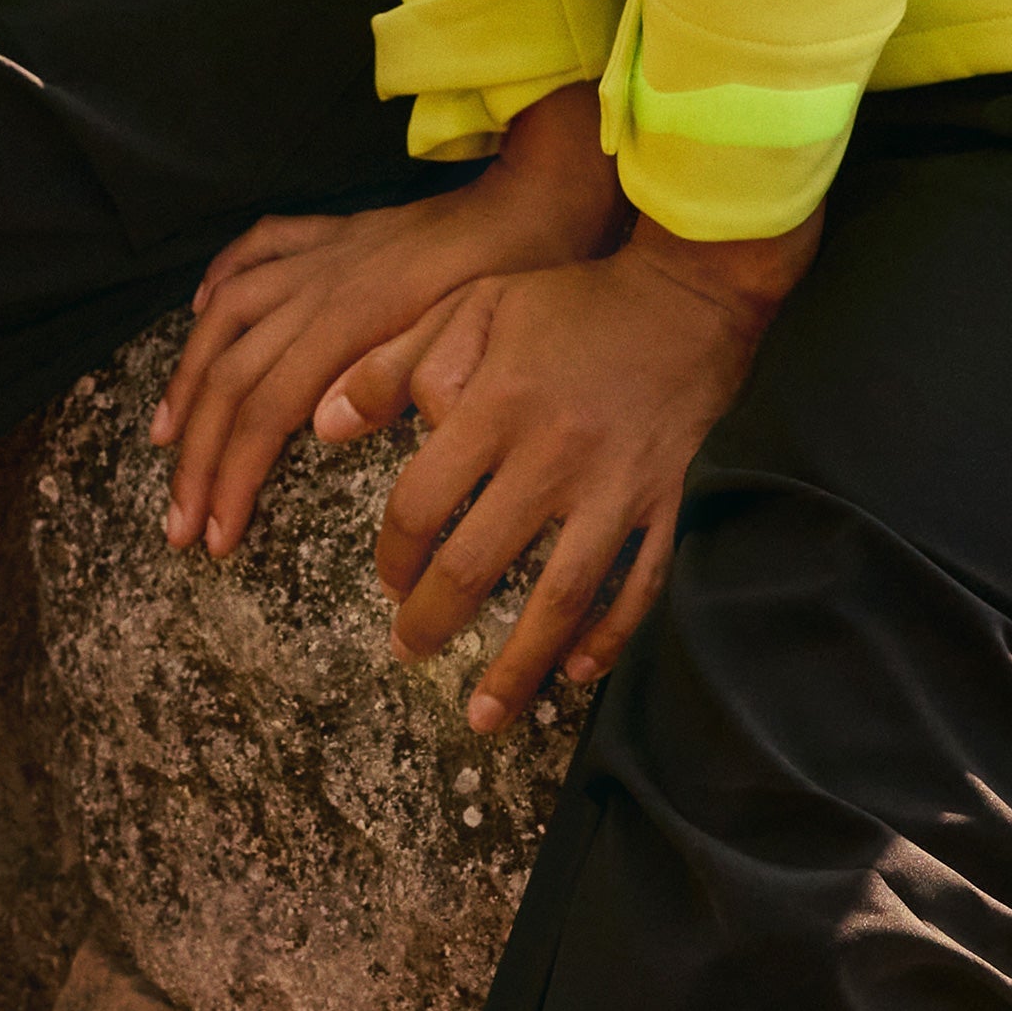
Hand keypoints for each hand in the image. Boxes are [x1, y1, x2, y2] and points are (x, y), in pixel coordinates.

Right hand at [148, 82, 623, 561]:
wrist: (537, 194)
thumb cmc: (516, 277)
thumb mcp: (470, 342)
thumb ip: (397, 379)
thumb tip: (320, 424)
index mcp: (351, 319)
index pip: (266, 410)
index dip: (233, 479)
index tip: (219, 538)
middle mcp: (318, 286)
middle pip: (232, 377)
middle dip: (198, 458)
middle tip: (181, 527)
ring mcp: (322, 255)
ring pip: (225, 316)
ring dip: (187, 379)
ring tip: (165, 436)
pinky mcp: (334, 232)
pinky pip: (257, 248)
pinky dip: (219, 281)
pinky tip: (199, 313)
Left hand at [339, 209, 823, 731]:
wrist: (686, 296)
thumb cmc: (571, 301)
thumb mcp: (473, 306)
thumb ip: (396, 365)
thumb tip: (325, 426)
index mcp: (497, 408)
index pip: (423, 503)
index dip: (393, 554)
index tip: (387, 582)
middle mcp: (552, 459)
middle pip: (478, 564)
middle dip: (435, 621)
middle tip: (410, 652)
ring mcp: (615, 489)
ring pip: (560, 597)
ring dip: (518, 664)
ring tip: (485, 714)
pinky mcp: (665, 503)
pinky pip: (639, 586)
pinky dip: (609, 637)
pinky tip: (577, 673)